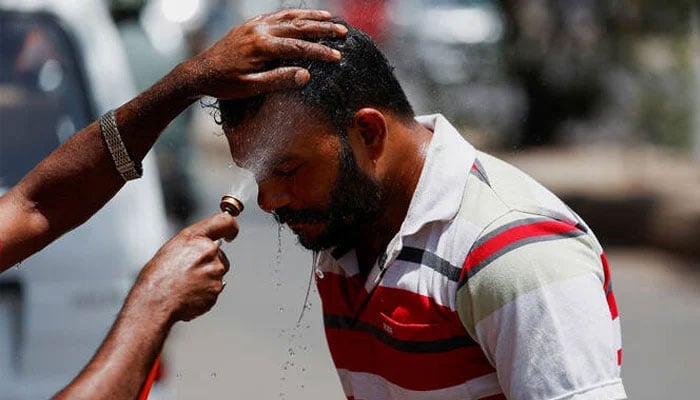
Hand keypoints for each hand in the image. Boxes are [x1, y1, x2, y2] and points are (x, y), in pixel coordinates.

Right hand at [131, 212, 238, 322]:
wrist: (156, 301)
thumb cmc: (158, 275)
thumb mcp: (173, 247)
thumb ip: (195, 242)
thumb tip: (206, 244)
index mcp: (196, 237)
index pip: (225, 222)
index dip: (230, 228)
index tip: (230, 233)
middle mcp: (209, 251)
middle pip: (220, 254)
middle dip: (209, 262)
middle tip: (189, 271)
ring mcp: (215, 271)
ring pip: (218, 272)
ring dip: (207, 277)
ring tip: (186, 283)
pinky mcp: (217, 289)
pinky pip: (214, 288)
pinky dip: (205, 291)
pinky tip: (189, 293)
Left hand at [181, 8, 346, 98]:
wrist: (199, 72)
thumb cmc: (225, 84)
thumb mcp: (251, 88)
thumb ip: (279, 80)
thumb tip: (305, 75)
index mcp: (261, 47)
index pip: (298, 47)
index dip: (319, 51)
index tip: (337, 56)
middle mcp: (259, 31)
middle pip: (297, 27)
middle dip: (322, 30)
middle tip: (343, 33)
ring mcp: (254, 25)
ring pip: (288, 17)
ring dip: (310, 17)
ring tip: (330, 20)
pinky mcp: (250, 25)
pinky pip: (276, 16)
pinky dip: (292, 15)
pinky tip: (303, 17)